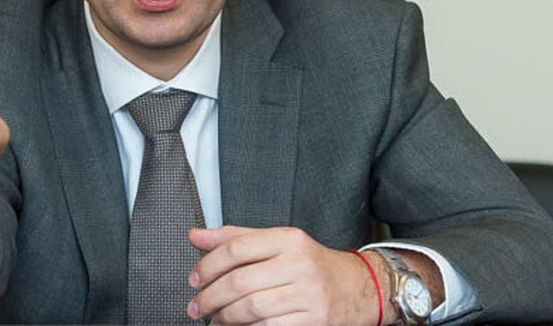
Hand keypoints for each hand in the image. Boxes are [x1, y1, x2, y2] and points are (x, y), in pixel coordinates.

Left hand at [186, 226, 380, 324]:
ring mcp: (309, 294)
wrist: (359, 288)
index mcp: (289, 239)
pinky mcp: (313, 320)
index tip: (194, 279)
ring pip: (250, 308)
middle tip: (197, 305)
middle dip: (210, 297)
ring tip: (215, 319)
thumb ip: (237, 238)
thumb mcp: (278, 244)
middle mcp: (300, 263)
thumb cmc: (312, 266)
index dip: (207, 265)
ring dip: (224, 317)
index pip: (236, 248)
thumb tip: (196, 235)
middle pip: (239, 281)